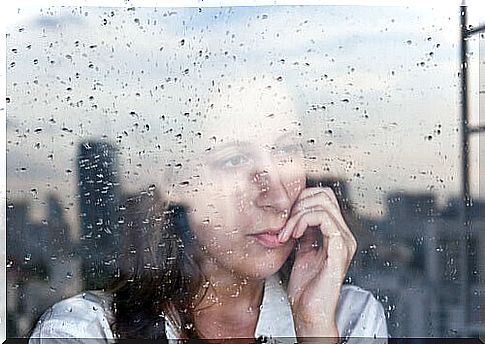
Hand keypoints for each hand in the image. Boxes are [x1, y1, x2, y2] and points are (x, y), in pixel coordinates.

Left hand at [278, 187, 356, 338]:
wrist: (308, 312)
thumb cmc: (304, 287)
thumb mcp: (301, 250)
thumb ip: (303, 230)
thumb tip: (295, 211)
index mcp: (337, 234)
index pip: (323, 197)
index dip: (300, 200)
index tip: (283, 218)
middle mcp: (344, 235)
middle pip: (324, 195)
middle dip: (298, 203)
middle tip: (283, 224)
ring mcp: (345, 241)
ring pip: (323, 204)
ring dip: (297, 214)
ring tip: (285, 232)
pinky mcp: (340, 249)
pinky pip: (324, 219)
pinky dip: (303, 221)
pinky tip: (292, 235)